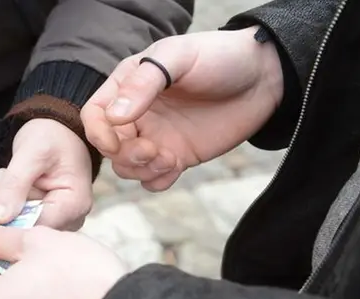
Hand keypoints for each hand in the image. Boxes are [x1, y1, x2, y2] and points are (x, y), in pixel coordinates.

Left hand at [0, 118, 92, 230]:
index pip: (37, 230)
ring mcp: (57, 220)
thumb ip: (14, 184)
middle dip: (5, 210)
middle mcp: (70, 219)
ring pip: (18, 224)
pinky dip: (6, 202)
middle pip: (28, 230)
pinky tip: (5, 184)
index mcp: (73, 205)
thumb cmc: (52, 136)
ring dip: (3, 203)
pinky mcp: (43, 217)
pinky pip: (17, 218)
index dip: (9, 226)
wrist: (58, 129)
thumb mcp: (32, 153)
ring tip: (3, 178)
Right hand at [81, 26, 283, 190]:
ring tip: (168, 159)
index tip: (117, 141)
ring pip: (127, 167)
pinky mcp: (177, 156)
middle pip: (109, 147)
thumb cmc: (219, 57)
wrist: (264, 77)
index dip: (99, 133)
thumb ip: (144, 83)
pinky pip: (153, 180)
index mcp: (128, 86)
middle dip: (125, 155)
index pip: (95, 115)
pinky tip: (176, 166)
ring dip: (141, 170)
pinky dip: (158, 180)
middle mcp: (137, 115)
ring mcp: (156, 137)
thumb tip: (114, 116)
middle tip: (153, 150)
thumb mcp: (179, 57)